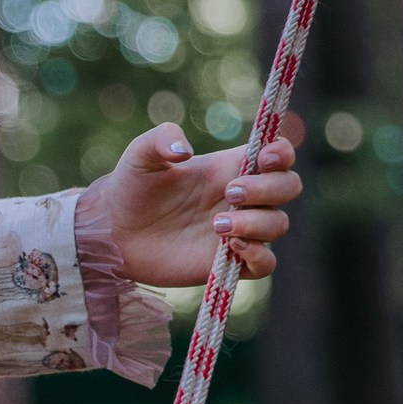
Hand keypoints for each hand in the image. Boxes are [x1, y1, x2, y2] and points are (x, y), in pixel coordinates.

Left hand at [99, 124, 299, 284]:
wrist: (113, 232)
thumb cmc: (130, 188)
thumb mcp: (140, 155)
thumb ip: (161, 138)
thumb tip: (185, 151)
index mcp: (230, 167)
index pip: (278, 154)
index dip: (282, 153)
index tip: (263, 159)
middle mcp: (242, 198)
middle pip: (289, 187)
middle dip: (269, 188)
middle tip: (230, 192)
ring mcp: (239, 230)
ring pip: (278, 225)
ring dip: (256, 223)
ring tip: (216, 225)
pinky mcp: (228, 262)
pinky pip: (266, 264)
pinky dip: (259, 256)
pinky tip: (231, 247)